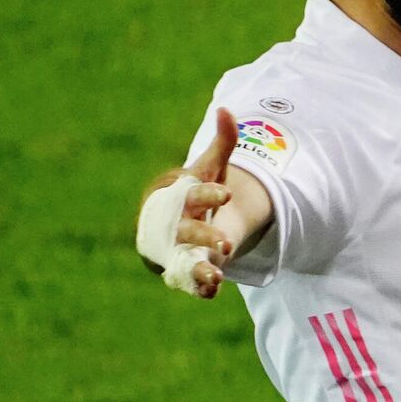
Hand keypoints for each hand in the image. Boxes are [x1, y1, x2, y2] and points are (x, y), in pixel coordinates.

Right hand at [139, 107, 238, 298]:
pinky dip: (199, 287)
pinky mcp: (183, 268)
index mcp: (182, 196)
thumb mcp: (210, 168)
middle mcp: (176, 224)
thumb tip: (227, 110)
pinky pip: (188, 281)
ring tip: (217, 275)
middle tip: (226, 242)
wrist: (173, 220)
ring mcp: (178, 248)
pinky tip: (213, 291)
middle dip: (205, 235)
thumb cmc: (193, 192)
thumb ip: (222, 143)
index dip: (209, 193)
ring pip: (185, 259)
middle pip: (188, 230)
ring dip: (200, 268)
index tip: (226, 192)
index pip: (194, 193)